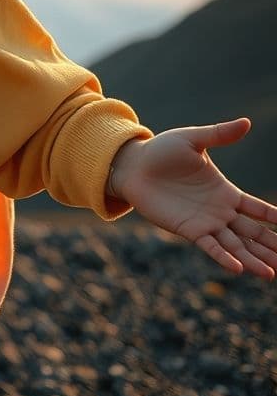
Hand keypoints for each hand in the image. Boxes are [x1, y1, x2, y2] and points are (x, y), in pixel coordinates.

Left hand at [111, 119, 276, 279]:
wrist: (132, 165)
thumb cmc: (162, 151)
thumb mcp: (193, 140)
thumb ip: (219, 134)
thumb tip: (247, 122)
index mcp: (225, 192)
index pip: (258, 209)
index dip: (274, 217)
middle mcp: (220, 211)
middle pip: (253, 232)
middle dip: (272, 246)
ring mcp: (205, 223)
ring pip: (236, 245)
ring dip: (254, 259)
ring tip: (272, 273)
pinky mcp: (188, 230)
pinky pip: (210, 246)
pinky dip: (224, 257)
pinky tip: (239, 268)